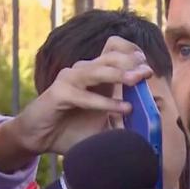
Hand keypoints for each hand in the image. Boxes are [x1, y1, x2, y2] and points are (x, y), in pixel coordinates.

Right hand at [0, 36, 152, 170]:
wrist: (39, 139)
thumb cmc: (72, 129)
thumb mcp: (104, 125)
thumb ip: (124, 120)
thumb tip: (150, 122)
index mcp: (97, 75)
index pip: (115, 50)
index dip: (132, 52)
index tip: (147, 65)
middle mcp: (85, 72)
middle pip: (110, 56)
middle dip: (131, 61)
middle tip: (147, 71)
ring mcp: (70, 80)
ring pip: (98, 70)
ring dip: (120, 74)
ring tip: (138, 80)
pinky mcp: (59, 93)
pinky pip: (85, 95)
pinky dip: (105, 102)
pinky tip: (124, 108)